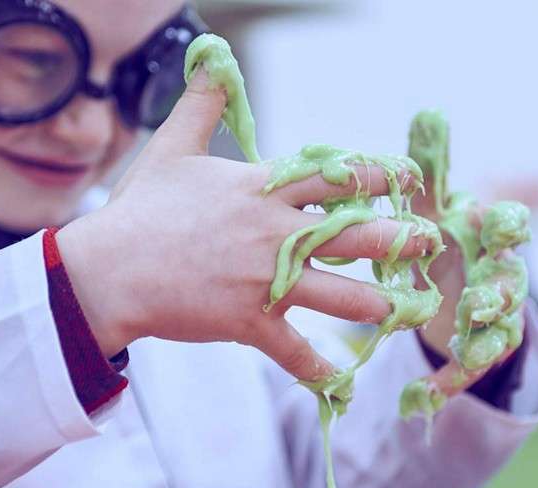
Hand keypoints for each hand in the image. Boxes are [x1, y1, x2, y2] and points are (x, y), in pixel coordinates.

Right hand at [56, 73, 430, 381]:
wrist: (110, 271)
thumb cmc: (141, 209)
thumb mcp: (172, 146)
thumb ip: (202, 104)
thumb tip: (212, 60)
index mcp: (264, 190)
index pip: (336, 177)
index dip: (378, 175)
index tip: (406, 176)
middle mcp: (275, 234)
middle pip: (354, 234)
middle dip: (399, 239)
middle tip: (428, 241)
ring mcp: (266, 281)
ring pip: (339, 295)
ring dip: (377, 304)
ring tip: (404, 306)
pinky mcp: (249, 321)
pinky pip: (293, 350)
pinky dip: (315, 367)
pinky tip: (338, 377)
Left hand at [410, 176, 524, 395]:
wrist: (449, 283)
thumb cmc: (441, 233)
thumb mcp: (431, 201)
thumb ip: (432, 164)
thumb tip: (429, 113)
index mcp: (489, 234)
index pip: (511, 225)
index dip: (511, 225)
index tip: (505, 224)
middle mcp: (500, 274)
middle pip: (511, 285)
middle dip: (500, 294)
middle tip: (481, 302)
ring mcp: (493, 316)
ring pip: (498, 332)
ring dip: (482, 342)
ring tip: (466, 351)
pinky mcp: (476, 349)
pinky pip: (466, 371)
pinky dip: (448, 384)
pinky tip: (423, 397)